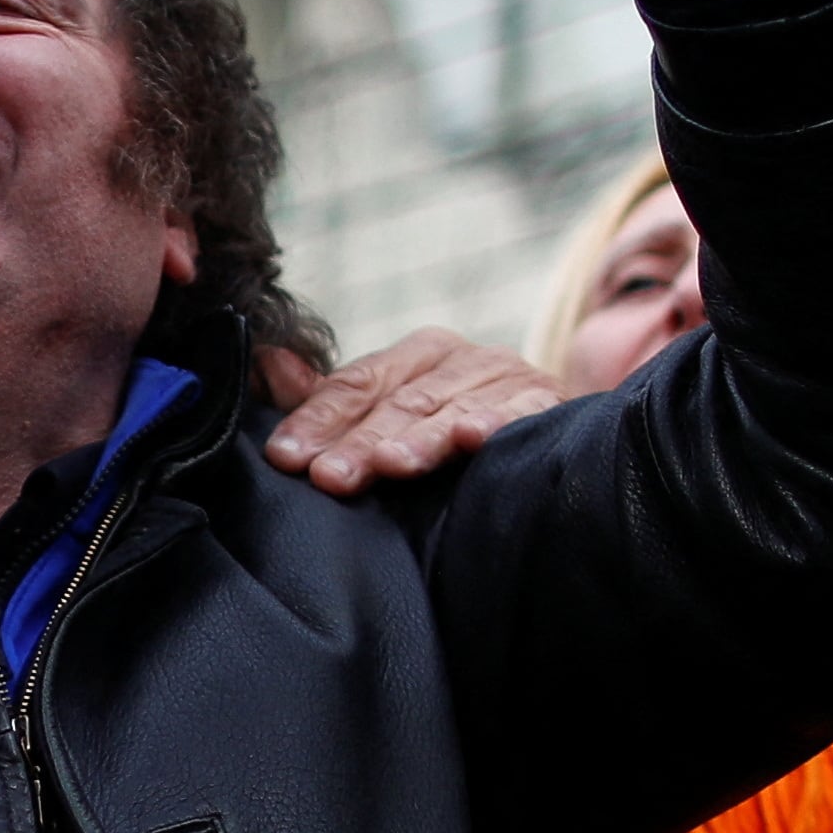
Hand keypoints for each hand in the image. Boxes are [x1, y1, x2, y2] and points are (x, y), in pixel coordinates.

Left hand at [257, 328, 568, 494]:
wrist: (566, 448)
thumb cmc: (459, 433)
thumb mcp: (392, 415)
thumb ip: (329, 399)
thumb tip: (267, 364)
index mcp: (417, 355)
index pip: (356, 383)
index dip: (318, 418)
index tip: (286, 456)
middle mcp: (460, 358)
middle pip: (399, 401)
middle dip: (361, 442)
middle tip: (328, 477)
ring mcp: (506, 378)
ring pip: (450, 409)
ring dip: (418, 438)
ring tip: (390, 465)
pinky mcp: (549, 403)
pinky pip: (519, 413)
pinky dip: (495, 423)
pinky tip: (472, 438)